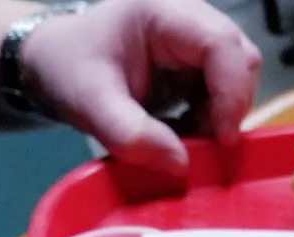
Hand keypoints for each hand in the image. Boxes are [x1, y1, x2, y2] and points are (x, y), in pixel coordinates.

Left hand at [21, 0, 261, 174]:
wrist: (52, 65)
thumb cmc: (67, 71)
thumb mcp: (90, 104)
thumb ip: (131, 135)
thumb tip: (182, 165)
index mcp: (161, 11)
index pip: (222, 43)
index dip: (232, 93)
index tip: (220, 140)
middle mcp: (187, 19)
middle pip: (241, 59)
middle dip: (229, 108)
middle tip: (201, 141)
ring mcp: (194, 42)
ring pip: (239, 78)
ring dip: (221, 117)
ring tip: (186, 136)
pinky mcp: (196, 65)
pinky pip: (224, 93)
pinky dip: (212, 120)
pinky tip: (183, 130)